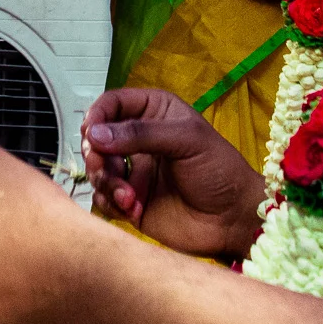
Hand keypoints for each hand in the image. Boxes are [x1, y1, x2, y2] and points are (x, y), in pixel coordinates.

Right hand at [82, 88, 263, 258]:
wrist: (232, 220)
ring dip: (105, 182)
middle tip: (106, 168)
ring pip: (97, 170)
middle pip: (97, 138)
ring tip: (127, 196)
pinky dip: (110, 203)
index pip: (112, 103)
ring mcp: (134, 172)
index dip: (97, 115)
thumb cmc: (219, 169)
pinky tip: (132, 208)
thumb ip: (141, 134)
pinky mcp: (130, 202)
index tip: (90, 132)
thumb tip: (96, 133)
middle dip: (96, 154)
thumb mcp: (187, 140)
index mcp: (154, 113)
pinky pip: (103, 198)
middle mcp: (139, 140)